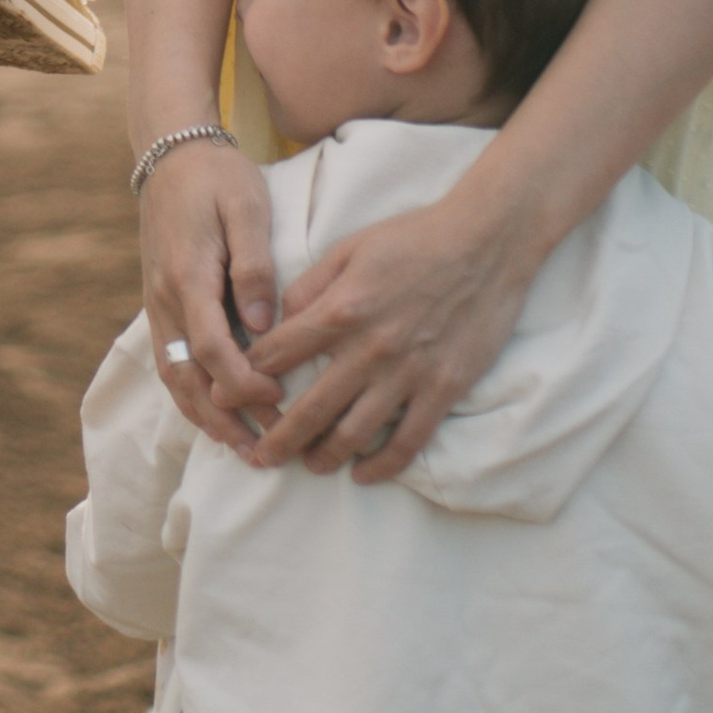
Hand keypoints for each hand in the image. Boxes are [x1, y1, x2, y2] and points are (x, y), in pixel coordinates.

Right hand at [140, 135, 283, 447]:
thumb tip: (263, 327)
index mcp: (188, 276)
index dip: (245, 383)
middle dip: (227, 420)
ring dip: (207, 417)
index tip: (280, 399)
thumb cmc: (217, 178)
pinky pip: (171, 361)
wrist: (171, 152)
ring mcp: (158, 304)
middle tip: (266, 450)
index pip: (212, 349)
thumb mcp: (246, 208)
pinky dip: (192, 395)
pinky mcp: (160, 303)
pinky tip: (216, 413)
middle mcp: (165, 299)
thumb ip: (254, 267)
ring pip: (175, 376)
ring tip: (243, 448)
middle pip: (190, 377)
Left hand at [246, 191, 534, 480]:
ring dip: (324, 456)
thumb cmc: (413, 238)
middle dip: (279, 438)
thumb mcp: (349, 248)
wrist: (485, 244)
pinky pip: (407, 442)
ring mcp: (408, 374)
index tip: (226, 396)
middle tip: (259, 457)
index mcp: (341, 310)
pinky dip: (382, 465)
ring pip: (355, 433)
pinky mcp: (443, 390)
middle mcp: (369, 349)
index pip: (279, 355)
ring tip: (307, 465)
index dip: (247, 379)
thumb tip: (278, 320)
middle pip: (311, 409)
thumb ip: (309, 286)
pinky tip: (363, 473)